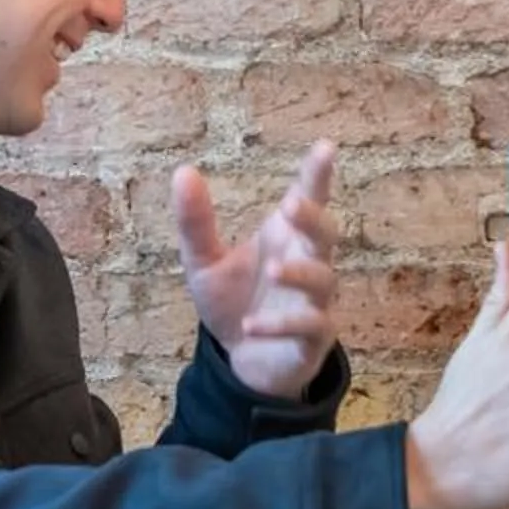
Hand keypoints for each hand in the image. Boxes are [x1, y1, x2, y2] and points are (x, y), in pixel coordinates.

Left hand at [179, 140, 339, 400]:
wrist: (243, 361)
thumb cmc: (233, 302)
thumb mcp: (203, 262)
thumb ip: (196, 223)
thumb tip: (183, 171)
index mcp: (285, 237)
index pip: (308, 200)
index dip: (317, 175)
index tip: (325, 147)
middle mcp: (309, 263)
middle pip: (326, 234)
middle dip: (312, 218)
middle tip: (290, 205)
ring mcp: (315, 301)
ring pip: (323, 280)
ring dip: (301, 272)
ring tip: (274, 270)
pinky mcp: (314, 338)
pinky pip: (308, 326)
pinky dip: (281, 325)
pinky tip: (251, 325)